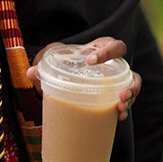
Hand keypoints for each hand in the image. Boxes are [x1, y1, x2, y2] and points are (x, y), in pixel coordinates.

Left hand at [26, 37, 142, 117]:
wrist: (71, 72)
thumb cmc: (68, 62)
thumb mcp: (58, 61)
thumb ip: (44, 67)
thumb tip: (30, 73)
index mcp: (103, 49)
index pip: (113, 45)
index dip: (106, 52)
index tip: (90, 61)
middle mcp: (114, 64)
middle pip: (130, 70)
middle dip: (129, 82)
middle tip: (120, 94)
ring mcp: (118, 80)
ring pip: (133, 85)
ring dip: (131, 96)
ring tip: (121, 107)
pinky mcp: (116, 94)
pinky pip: (126, 100)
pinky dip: (124, 108)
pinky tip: (118, 116)